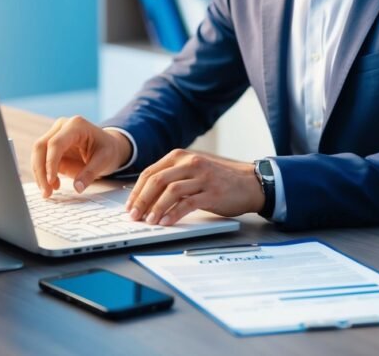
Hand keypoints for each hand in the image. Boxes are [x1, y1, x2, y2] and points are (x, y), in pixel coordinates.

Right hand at [31, 116, 131, 196]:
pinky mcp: (52, 147)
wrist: (109, 146)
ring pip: (37, 154)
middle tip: (47, 191)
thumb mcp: (105, 161)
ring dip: (39, 175)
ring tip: (48, 192)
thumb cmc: (108, 149)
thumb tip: (77, 188)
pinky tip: (52, 186)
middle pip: (40, 147)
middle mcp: (62, 127)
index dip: (50, 163)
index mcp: (76, 125)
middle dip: (41, 171)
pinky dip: (43, 174)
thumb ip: (90, 173)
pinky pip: (41, 160)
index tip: (51, 181)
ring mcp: (55, 135)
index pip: (56, 143)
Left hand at [125, 149, 264, 225]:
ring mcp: (202, 177)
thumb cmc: (217, 180)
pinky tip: (166, 221)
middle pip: (157, 180)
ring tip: (149, 221)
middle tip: (134, 216)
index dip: (136, 191)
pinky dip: (174, 213)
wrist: (249, 183)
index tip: (129, 206)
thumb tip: (144, 197)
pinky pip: (188, 203)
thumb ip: (172, 177)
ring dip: (156, 208)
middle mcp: (190, 163)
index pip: (150, 173)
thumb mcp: (192, 172)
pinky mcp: (212, 192)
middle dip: (142, 200)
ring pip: (170, 191)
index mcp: (180, 157)